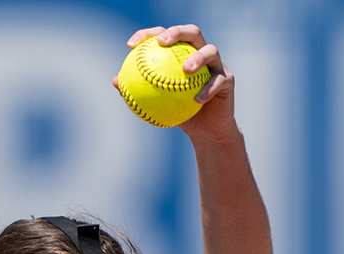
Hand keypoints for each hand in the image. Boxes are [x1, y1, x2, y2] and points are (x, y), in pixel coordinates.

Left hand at [116, 25, 236, 140]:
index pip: (164, 36)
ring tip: (186, 69)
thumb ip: (139, 91)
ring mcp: (216, 64)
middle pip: (191, 32)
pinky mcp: (228, 79)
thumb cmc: (180, 114)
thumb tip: (115, 81)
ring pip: (210, 51)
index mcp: (182, 53)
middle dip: (177, 32)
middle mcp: (200, 52)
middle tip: (162, 43)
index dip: (147, 34)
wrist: (206, 131)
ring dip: (198, 57)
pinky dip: (208, 90)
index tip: (131, 45)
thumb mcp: (156, 104)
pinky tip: (197, 99)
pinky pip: (218, 82)